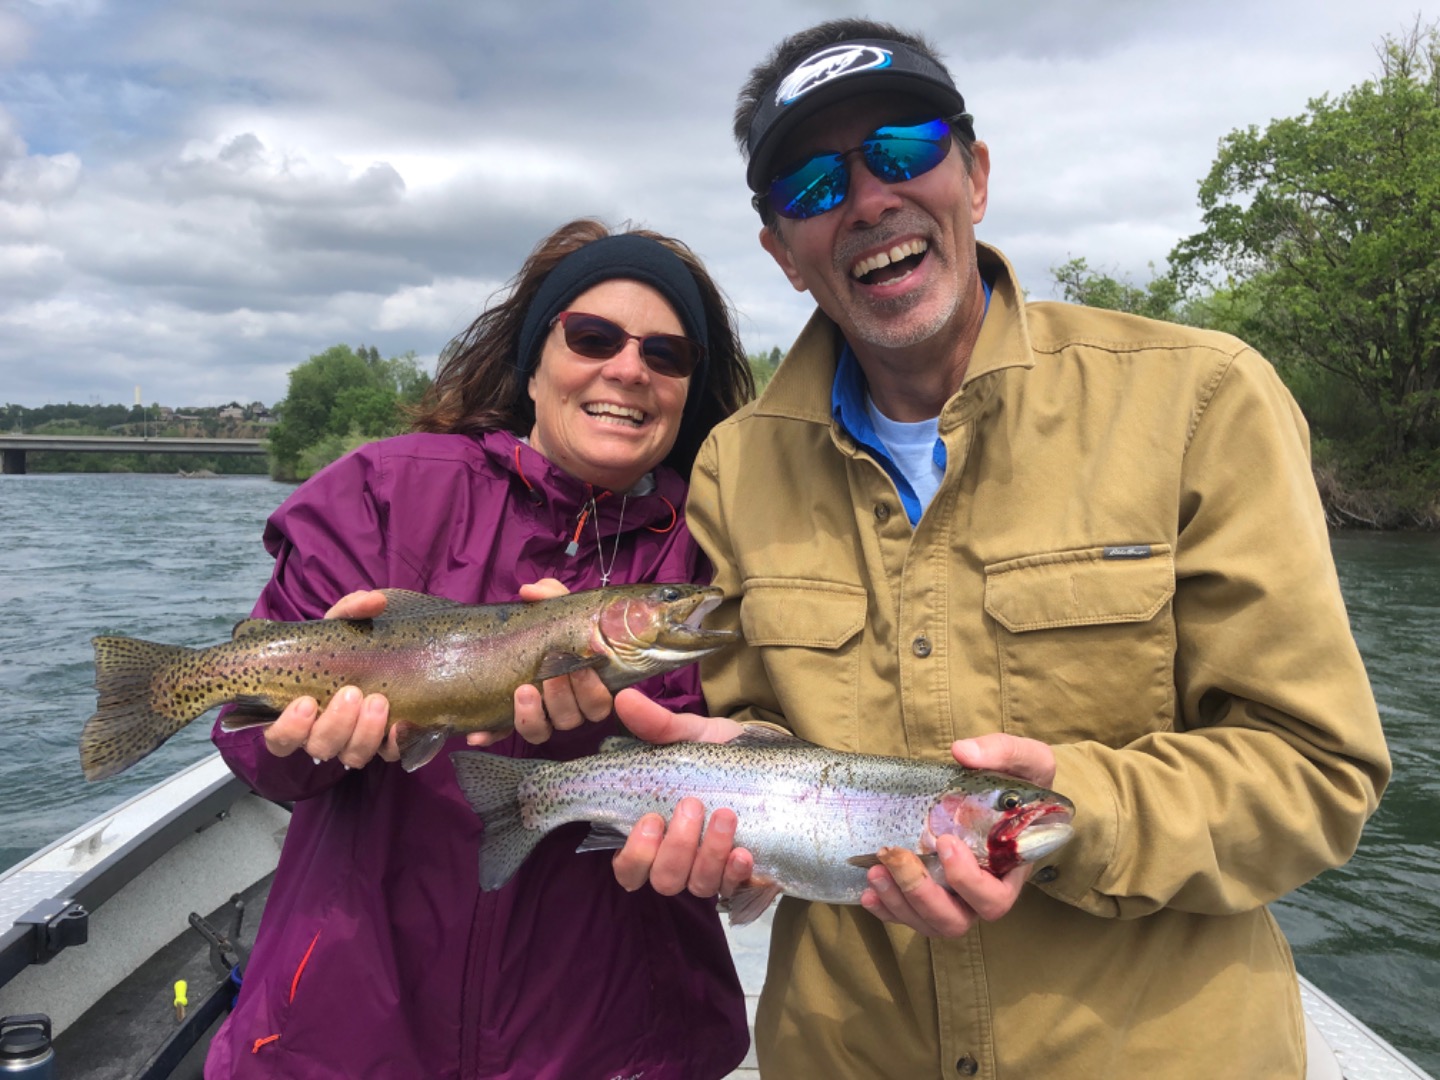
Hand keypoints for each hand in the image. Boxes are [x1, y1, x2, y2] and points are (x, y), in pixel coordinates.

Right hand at [262, 589, 397, 766]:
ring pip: (351, 756)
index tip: (305, 702)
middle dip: (334, 724)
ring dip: (363, 733)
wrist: (397, 654)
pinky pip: (389, 755)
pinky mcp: (387, 743)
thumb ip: (352, 609)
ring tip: (378, 702)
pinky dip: (395, 743)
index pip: (280, 738)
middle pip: (319, 747)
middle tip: (351, 693)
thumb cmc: (353, 644)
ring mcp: (355, 741)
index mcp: (300, 713)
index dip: (288, 729)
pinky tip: (402, 724)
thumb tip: (373, 601)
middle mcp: (324, 733)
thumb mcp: (346, 624)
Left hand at [470, 579, 615, 746]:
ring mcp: (536, 717)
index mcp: (585, 686)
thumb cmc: (548, 629)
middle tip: (551, 674)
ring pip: (541, 731)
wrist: (515, 638)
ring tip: (522, 690)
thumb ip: (550, 595)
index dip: (593, 691)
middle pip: (571, 718)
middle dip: (562, 699)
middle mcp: (564, 707)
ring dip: (532, 715)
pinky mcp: (508, 722)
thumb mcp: (555, 610)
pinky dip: (489, 735)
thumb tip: (529, 591)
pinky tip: (476, 734)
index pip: (598, 703)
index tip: (582, 667)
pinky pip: (501, 735)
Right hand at [609, 688, 753, 898]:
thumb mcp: (692, 735)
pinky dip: (736, 873)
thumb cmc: (721, 753)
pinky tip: (745, 852)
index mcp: (655, 832)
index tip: (651, 819)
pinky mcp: (741, 876)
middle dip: (676, 848)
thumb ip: (658, 725)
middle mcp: (678, 859)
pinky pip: (733, 889)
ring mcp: (710, 871)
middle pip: (662, 880)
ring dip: (709, 855)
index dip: (634, 855)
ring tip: (726, 815)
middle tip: (692, 806)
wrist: (772, 762)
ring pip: (697, 886)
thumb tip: (623, 699)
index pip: (628, 868)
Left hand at [859, 732, 1056, 936]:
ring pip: (929, 922)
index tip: (945, 841)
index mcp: (1009, 869)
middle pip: (955, 919)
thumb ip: (1003, 752)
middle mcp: (982, 892)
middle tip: (895, 856)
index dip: (968, 881)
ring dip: (898, 901)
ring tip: (875, 870)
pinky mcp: (930, 892)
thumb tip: (962, 752)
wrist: (1007, 792)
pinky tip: (869, 891)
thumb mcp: (1028, 761)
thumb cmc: (1021, 783)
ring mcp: (954, 897)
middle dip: (921, 893)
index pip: (994, 898)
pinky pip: (908, 915)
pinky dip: (888, 908)